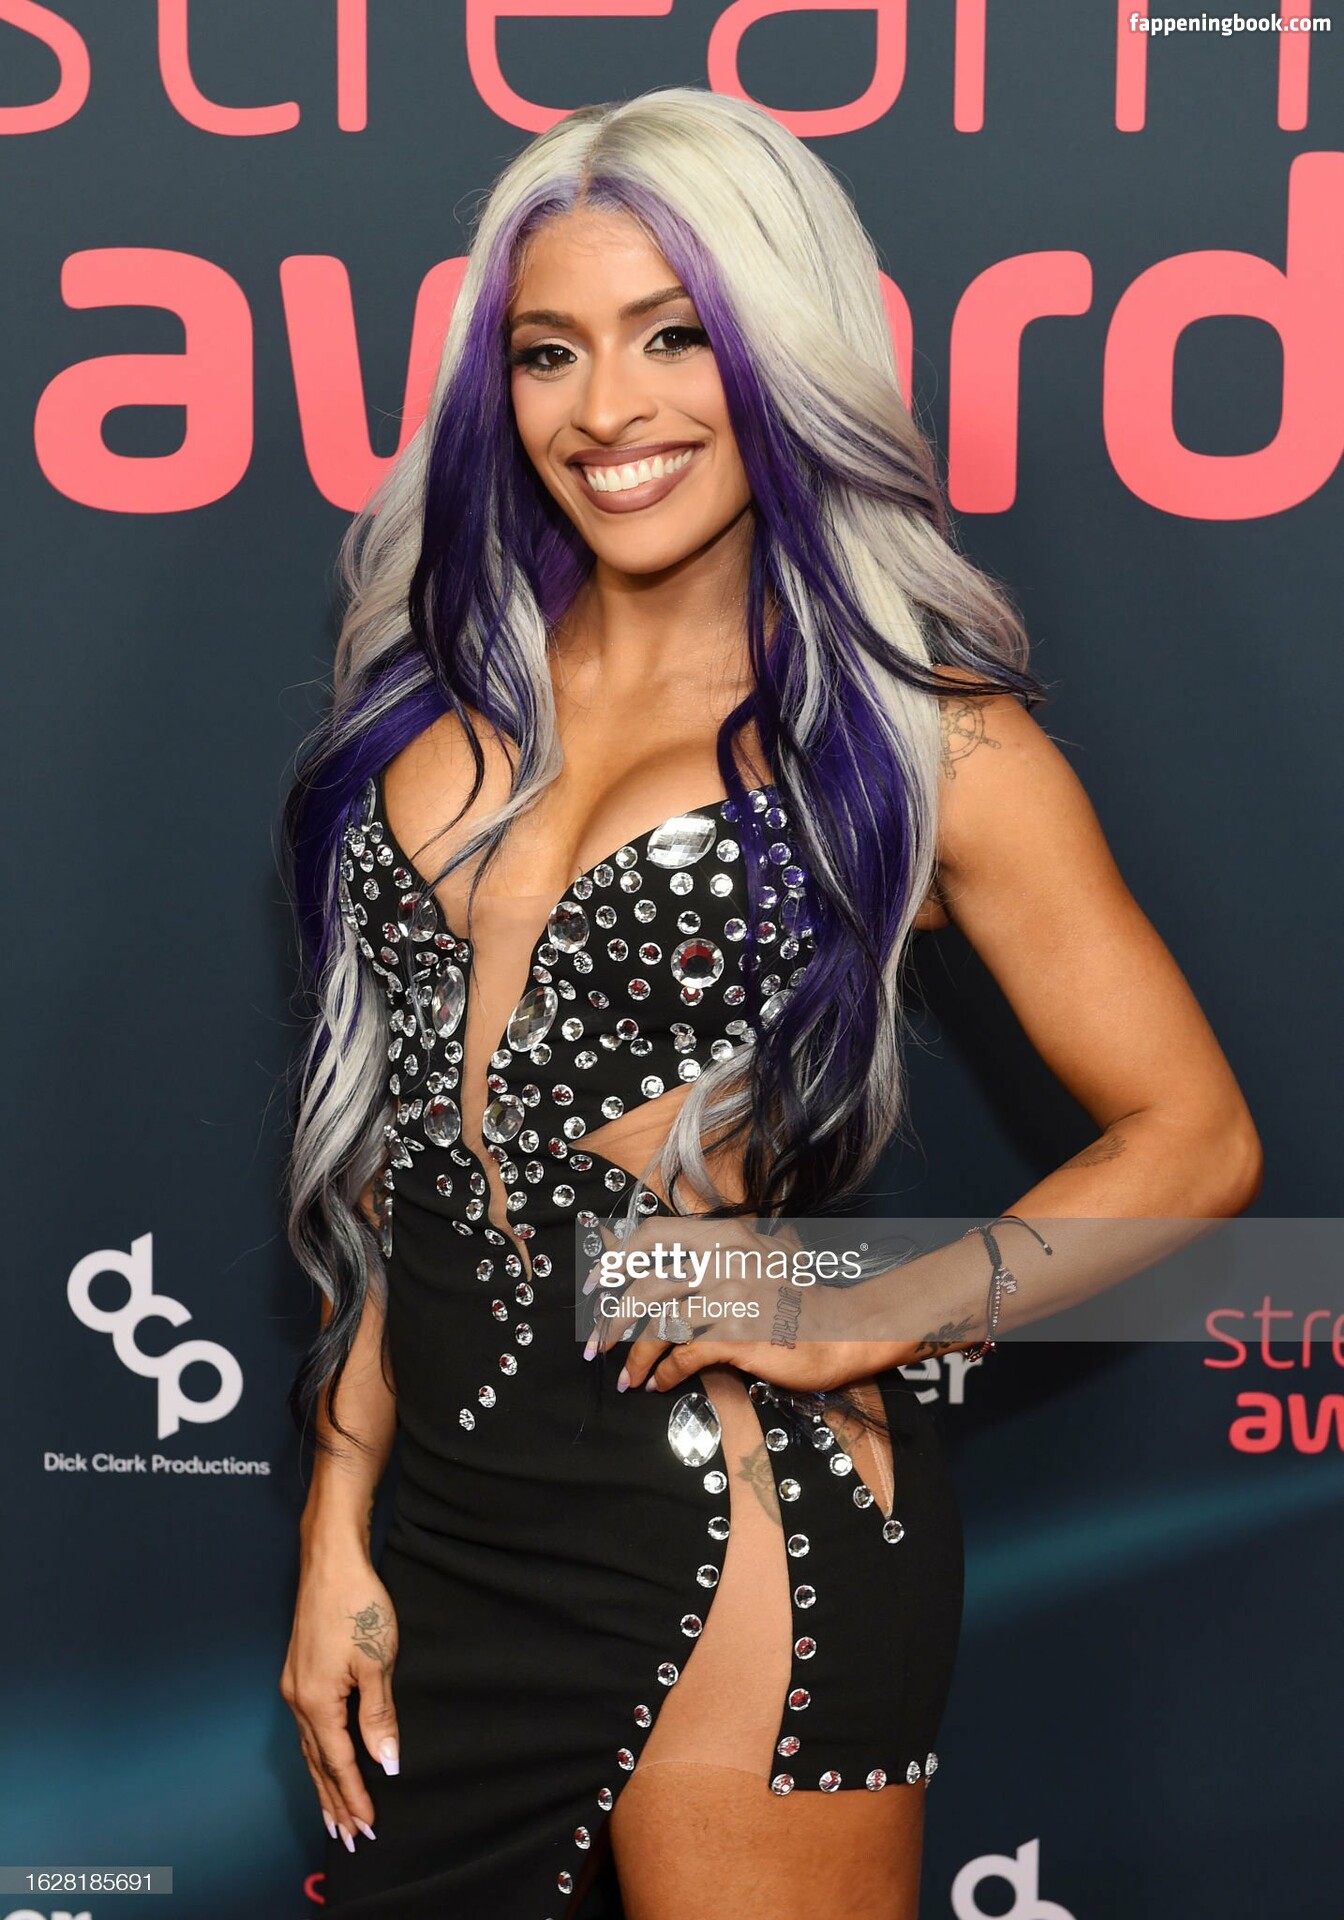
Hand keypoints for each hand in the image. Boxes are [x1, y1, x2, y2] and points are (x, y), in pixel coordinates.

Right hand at [279, 1543, 400, 1850]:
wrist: (330, 1560)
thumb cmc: (357, 1604)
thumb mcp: (378, 1662)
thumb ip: (379, 1716)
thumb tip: (385, 1762)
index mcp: (317, 1702)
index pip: (338, 1763)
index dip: (354, 1796)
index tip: (368, 1826)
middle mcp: (298, 1700)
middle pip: (317, 1764)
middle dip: (333, 1802)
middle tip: (348, 1838)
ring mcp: (294, 1685)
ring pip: (309, 1747)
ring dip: (323, 1782)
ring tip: (334, 1814)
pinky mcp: (298, 1671)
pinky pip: (308, 1727)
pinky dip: (318, 1753)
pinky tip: (324, 1760)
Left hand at [581, 1212, 922, 1394]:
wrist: (843, 1329)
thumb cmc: (800, 1297)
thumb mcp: (764, 1254)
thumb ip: (725, 1246)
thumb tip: (677, 1251)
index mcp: (725, 1235)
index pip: (653, 1235)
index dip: (618, 1258)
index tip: (597, 1283)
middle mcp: (723, 1260)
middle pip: (645, 1287)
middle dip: (611, 1319)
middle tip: (595, 1342)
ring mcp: (729, 1297)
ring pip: (659, 1327)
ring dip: (634, 1357)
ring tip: (625, 1377)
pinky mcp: (737, 1335)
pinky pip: (684, 1356)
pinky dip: (665, 1373)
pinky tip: (659, 1384)